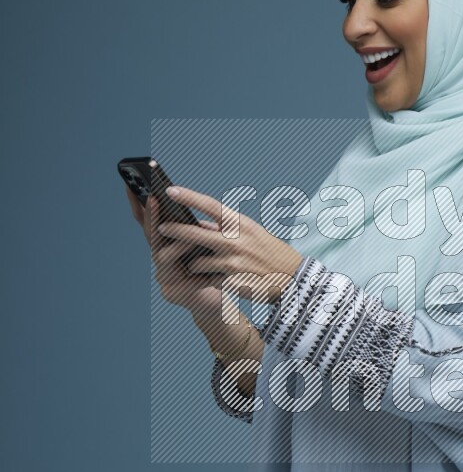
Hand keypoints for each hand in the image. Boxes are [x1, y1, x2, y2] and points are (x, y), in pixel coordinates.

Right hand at [125, 186, 228, 318]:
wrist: (216, 295)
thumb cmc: (210, 263)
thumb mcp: (204, 241)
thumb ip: (196, 226)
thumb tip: (191, 199)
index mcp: (165, 242)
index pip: (147, 220)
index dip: (138, 204)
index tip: (132, 185)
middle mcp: (159, 257)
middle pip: (151, 235)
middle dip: (151, 216)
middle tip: (153, 199)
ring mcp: (162, 275)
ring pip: (165, 256)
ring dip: (179, 245)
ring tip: (192, 239)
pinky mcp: (171, 293)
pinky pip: (185, 280)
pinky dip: (200, 274)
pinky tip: (215, 272)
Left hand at [155, 184, 304, 305]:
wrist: (293, 279)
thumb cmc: (269, 252)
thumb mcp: (251, 233)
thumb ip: (226, 228)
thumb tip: (199, 224)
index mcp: (241, 224)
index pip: (211, 206)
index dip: (189, 197)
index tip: (171, 191)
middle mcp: (237, 240)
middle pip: (196, 234)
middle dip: (175, 231)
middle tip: (161, 227)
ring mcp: (235, 262)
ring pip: (198, 261)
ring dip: (195, 263)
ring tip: (200, 266)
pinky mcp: (233, 281)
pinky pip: (210, 279)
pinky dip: (209, 279)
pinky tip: (218, 280)